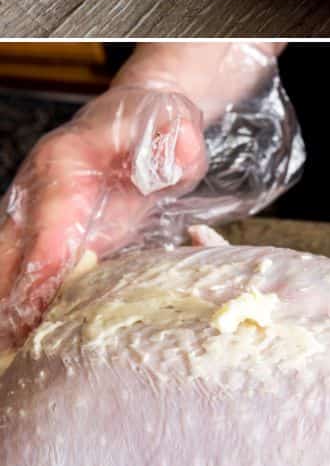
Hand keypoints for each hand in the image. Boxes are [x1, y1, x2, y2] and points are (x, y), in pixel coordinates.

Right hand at [0, 88, 207, 347]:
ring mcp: (37, 211)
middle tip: (18, 345)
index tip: (38, 305)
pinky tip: (27, 336)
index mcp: (65, 162)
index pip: (49, 221)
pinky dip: (23, 299)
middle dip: (12, 297)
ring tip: (15, 351)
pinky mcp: (49, 230)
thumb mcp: (176, 124)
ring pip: (9, 263)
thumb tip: (177, 163)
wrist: (142, 113)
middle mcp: (37, 189)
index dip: (44, 265)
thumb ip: (177, 143)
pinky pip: (27, 267)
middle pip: (11, 250)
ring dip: (11, 304)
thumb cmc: (157, 122)